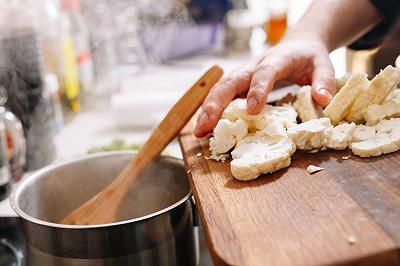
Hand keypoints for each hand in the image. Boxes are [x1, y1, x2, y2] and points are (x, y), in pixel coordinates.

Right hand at [194, 33, 335, 137]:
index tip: (253, 109)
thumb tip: (323, 100)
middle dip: (217, 103)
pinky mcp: (239, 82)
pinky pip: (221, 94)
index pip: (264, 73)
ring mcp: (244, 74)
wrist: (297, 45)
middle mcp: (254, 65)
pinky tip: (204, 125)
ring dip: (208, 109)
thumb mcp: (323, 65)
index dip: (257, 89)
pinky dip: (210, 109)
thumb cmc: (309, 57)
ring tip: (199, 130)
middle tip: (207, 124)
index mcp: (277, 60)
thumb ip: (324, 81)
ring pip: (220, 88)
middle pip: (231, 81)